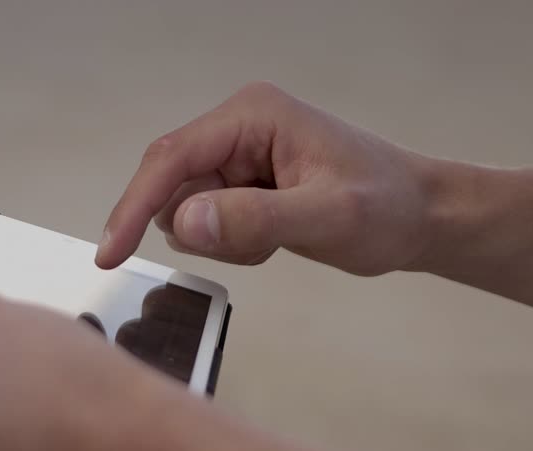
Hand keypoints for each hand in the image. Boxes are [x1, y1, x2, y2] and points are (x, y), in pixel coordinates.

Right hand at [99, 82, 435, 276]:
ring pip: (183, 209)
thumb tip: (184, 222)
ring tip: (275, 239)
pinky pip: (204, 222)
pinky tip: (274, 239)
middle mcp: (237, 128)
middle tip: (261, 245)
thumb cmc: (388, 207)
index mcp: (253, 116)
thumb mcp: (327, 217)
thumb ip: (255, 219)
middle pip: (170, 185)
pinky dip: (231, 243)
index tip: (111, 253)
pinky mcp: (240, 183)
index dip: (134, 206)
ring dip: (220, 238)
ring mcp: (237, 156)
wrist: (421, 217)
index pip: (171, 158)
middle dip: (202, 227)